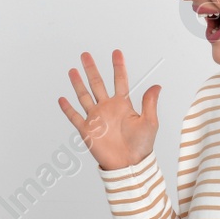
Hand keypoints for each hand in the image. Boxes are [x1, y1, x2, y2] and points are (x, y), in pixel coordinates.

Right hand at [57, 50, 159, 170]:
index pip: (120, 80)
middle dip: (91, 69)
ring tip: (73, 70)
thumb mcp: (150, 122)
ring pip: (84, 96)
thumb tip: (157, 85)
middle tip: (86, 55)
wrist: (129, 165)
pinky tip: (62, 99)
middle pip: (97, 84)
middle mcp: (107, 108)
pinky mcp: (87, 130)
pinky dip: (67, 108)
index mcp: (123, 105)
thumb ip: (150, 103)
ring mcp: (96, 118)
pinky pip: (74, 117)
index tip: (116, 52)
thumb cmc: (141, 146)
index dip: (118, 66)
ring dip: (78, 83)